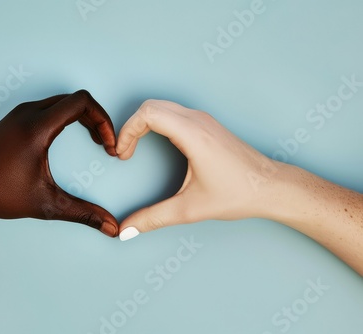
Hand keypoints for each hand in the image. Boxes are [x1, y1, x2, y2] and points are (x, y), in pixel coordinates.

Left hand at [0, 90, 118, 235]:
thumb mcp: (46, 204)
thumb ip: (83, 214)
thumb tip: (111, 228)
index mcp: (37, 127)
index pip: (83, 102)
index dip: (104, 120)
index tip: (108, 145)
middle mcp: (29, 113)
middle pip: (76, 99)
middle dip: (97, 119)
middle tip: (105, 144)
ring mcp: (20, 113)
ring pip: (63, 102)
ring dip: (83, 118)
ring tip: (95, 141)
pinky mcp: (15, 119)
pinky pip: (50, 108)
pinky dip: (68, 118)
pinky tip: (71, 139)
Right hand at [115, 99, 281, 238]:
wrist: (271, 187)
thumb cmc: (238, 194)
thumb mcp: (190, 209)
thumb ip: (154, 218)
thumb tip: (126, 230)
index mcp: (193, 134)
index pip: (147, 113)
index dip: (127, 131)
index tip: (122, 155)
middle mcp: (198, 120)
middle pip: (151, 106)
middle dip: (131, 126)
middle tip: (125, 152)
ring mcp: (204, 120)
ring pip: (162, 106)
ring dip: (143, 124)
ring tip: (135, 149)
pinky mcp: (207, 124)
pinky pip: (173, 113)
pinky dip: (156, 123)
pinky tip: (155, 144)